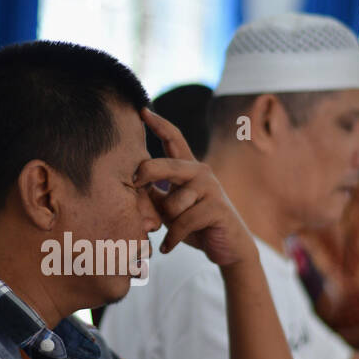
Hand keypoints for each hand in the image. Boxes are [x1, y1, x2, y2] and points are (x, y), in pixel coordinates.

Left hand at [137, 108, 256, 266]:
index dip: (158, 124)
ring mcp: (211, 189)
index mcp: (189, 169)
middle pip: (167, 166)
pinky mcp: (217, 208)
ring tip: (170, 233)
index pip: (174, 139)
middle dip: (147, 173)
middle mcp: (201, 173)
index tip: (141, 110)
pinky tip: (168, 246)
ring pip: (174, 203)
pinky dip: (172, 238)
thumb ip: (154, 195)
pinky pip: (184, 222)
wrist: (229, 249)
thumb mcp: (170, 209)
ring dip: (167, 223)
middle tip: (133, 184)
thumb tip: (130, 184)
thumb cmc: (196, 227)